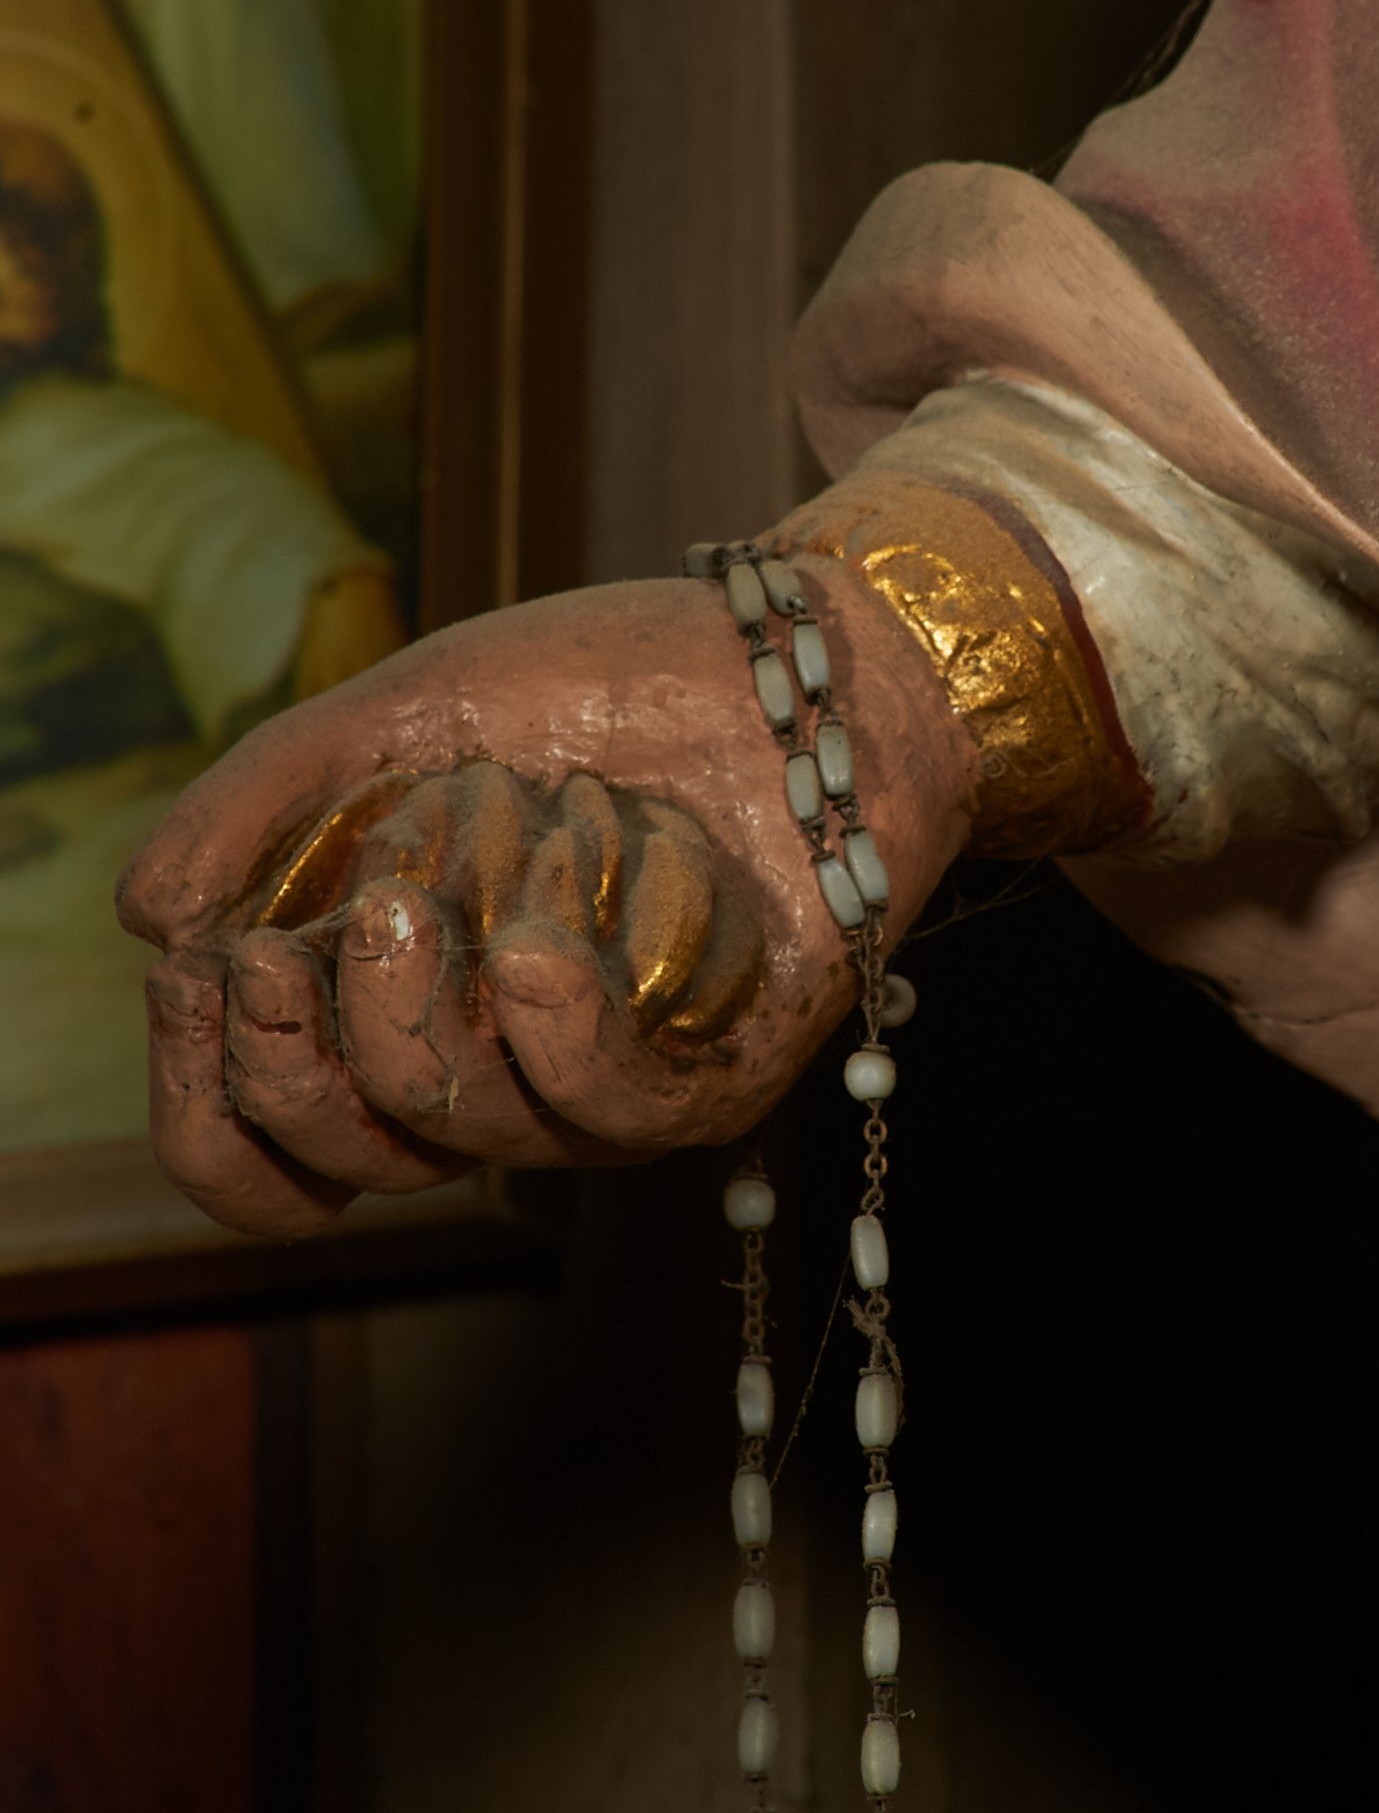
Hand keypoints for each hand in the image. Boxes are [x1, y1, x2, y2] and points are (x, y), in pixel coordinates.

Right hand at [117, 566, 977, 1239]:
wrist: (796, 655)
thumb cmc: (604, 684)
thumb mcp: (407, 714)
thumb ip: (267, 797)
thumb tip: (149, 918)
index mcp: (399, 1002)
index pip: (267, 1147)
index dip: (208, 1102)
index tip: (200, 981)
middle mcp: (495, 1066)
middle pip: (351, 1158)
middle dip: (289, 1069)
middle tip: (279, 952)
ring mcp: (605, 1083)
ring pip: (466, 1136)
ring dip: (414, 1023)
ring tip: (414, 903)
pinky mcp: (717, 1073)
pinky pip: (614, 1110)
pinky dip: (557, 1037)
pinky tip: (530, 953)